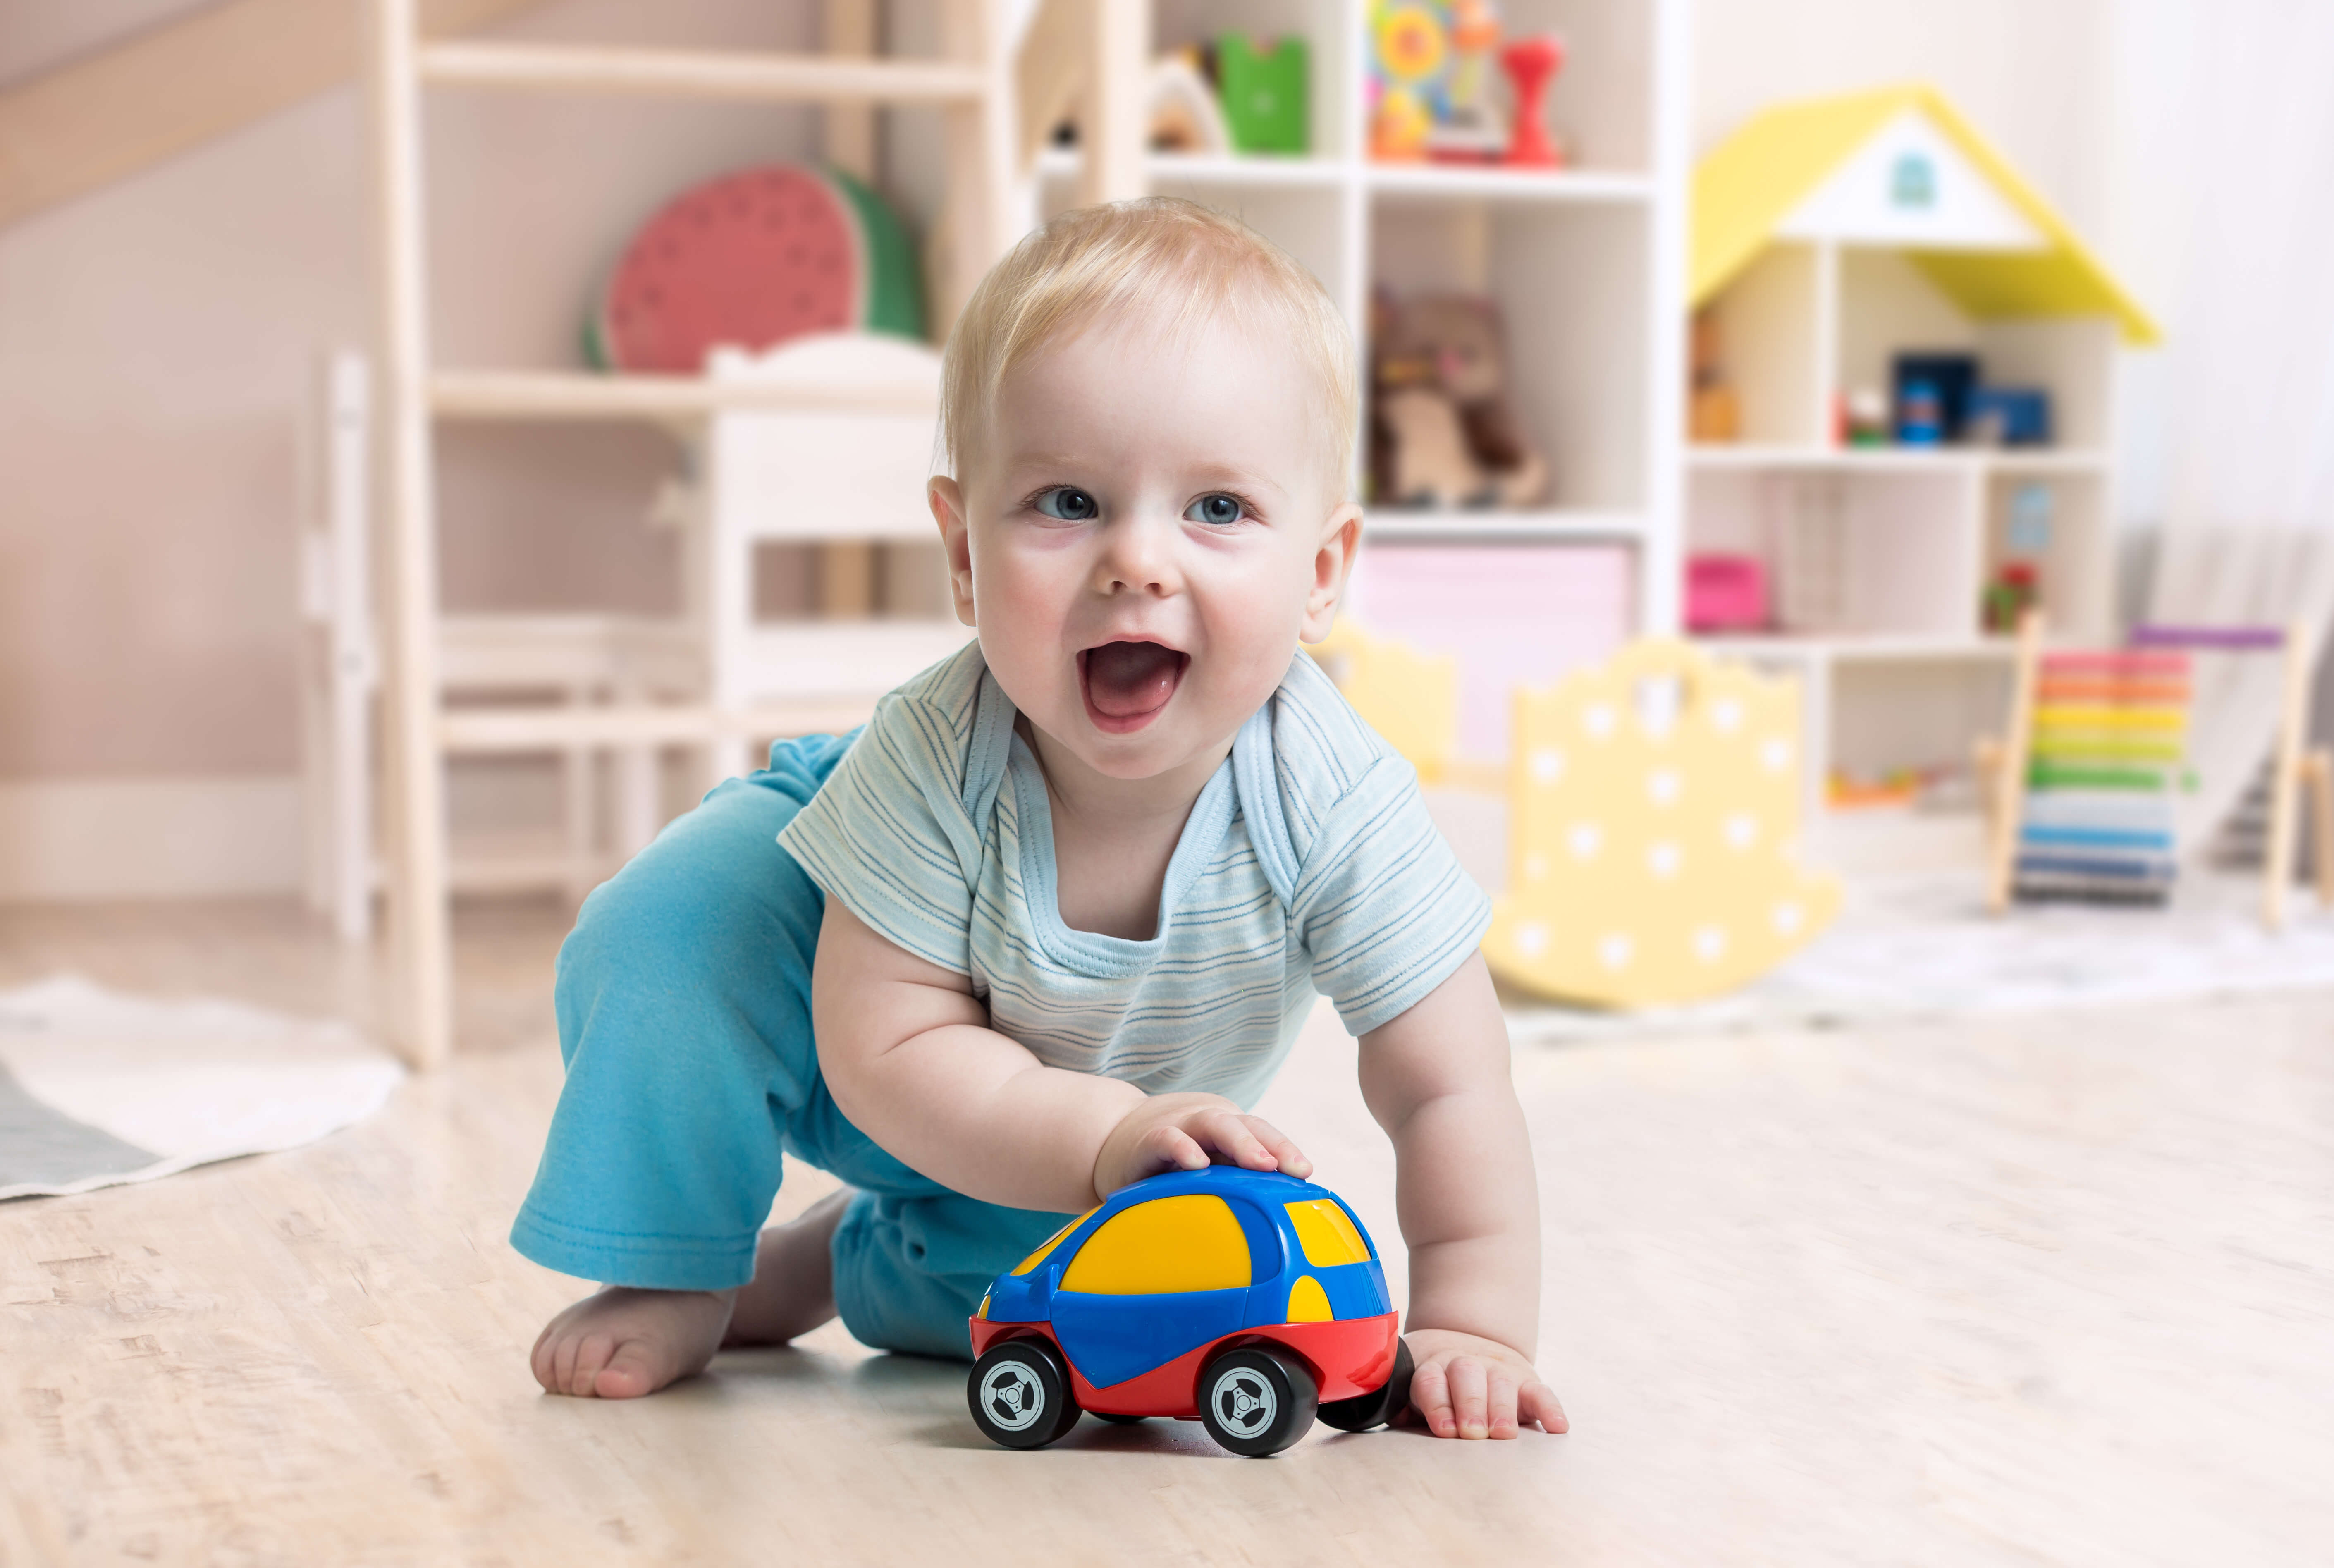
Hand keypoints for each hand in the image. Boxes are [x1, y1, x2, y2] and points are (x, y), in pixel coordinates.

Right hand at [1091, 1092, 1311, 1199]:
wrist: (1110, 1139)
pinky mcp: (1147, 1141)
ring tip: (1259, 1163)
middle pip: (1245, 1124)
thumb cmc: (1170, 1162)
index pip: (1263, 1132)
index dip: (1285, 1149)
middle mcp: (1208, 1123)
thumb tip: (1278, 1221)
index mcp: (1228, 1130)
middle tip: (1292, 1169)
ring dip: (1239, 1141)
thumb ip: (1235, 1183)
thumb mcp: (1206, 1167)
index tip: (1305, 1173)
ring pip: (1213, 1123)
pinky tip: (1197, 1163)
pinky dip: (1182, 1147)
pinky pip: (1167, 1139)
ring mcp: (1178, 1127)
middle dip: (1271, 1145)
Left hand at [1401, 1328, 1566, 1438]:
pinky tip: (1557, 1428)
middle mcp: (1465, 1364)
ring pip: (1502, 1382)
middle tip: (1474, 1433)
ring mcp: (1498, 1369)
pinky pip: (1541, 1391)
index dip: (1437, 1403)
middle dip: (1470, 1405)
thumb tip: (1387, 1427)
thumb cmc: (1433, 1387)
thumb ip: (1402, 1410)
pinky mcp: (1526, 1380)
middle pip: (1467, 1376)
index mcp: (1431, 1368)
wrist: (1464, 1342)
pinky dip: (1550, 1409)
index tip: (1443, 1429)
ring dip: (1502, 1408)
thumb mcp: (1410, 1393)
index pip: (1431, 1380)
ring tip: (1503, 1434)